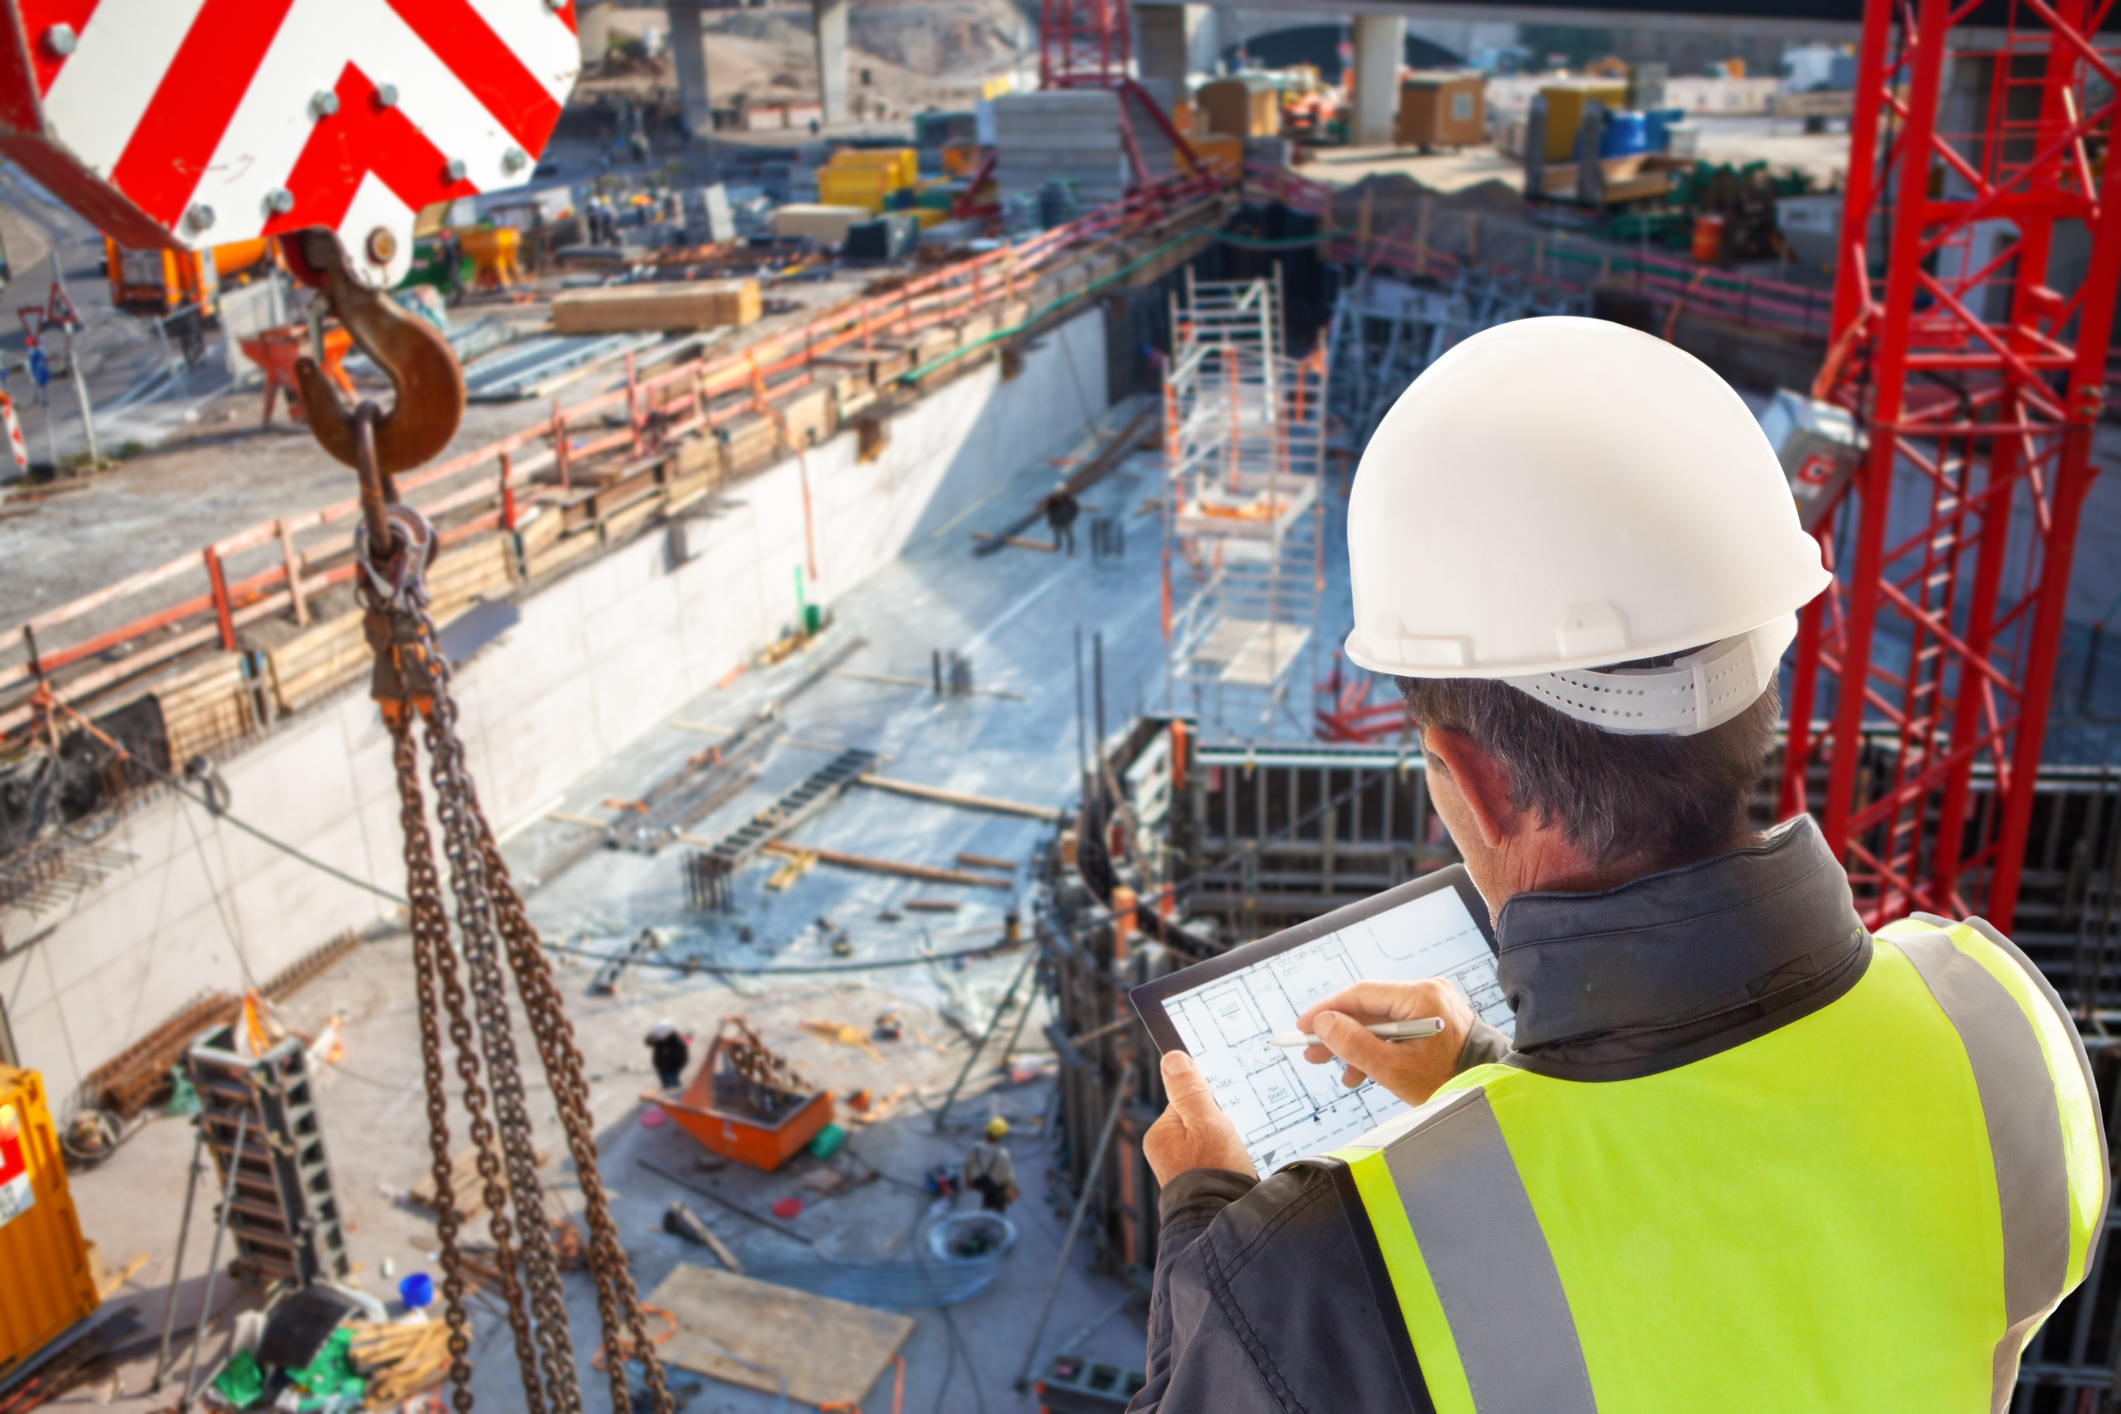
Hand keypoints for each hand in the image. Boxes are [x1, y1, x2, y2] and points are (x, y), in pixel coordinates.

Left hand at [1143, 1050, 1256, 1183]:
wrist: (1223, 1226)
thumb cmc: (1213, 1173)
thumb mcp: (1207, 1122)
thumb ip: (1190, 1091)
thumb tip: (1172, 1057)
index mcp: (1160, 1135)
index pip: (1186, 1100)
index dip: (1209, 1102)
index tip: (1224, 1109)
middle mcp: (1166, 1153)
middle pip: (1200, 1120)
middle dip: (1220, 1125)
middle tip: (1232, 1138)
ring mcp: (1181, 1171)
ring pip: (1210, 1141)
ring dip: (1227, 1144)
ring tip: (1235, 1158)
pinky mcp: (1198, 1185)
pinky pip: (1216, 1161)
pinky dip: (1229, 1161)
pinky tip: (1237, 1170)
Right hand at [1296, 978, 1476, 1106]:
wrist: (1491, 1091)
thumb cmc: (1450, 1081)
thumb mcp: (1392, 1069)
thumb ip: (1353, 1044)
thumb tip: (1322, 1023)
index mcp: (1421, 996)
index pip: (1361, 994)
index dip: (1327, 1010)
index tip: (1303, 1028)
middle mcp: (1428, 992)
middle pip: (1369, 1007)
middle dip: (1340, 1032)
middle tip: (1313, 1054)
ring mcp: (1434, 1004)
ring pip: (1381, 1020)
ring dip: (1358, 1044)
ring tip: (1340, 1072)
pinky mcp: (1436, 1018)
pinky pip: (1397, 1027)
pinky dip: (1379, 1046)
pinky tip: (1364, 1070)